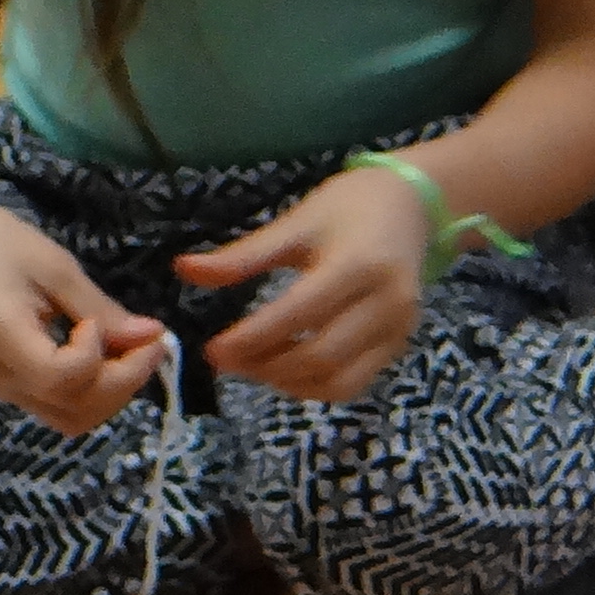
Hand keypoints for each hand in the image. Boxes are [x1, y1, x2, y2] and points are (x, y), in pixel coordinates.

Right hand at [0, 204, 166, 434]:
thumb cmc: (0, 242)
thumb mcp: (57, 267)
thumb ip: (104, 310)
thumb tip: (152, 336)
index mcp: (0, 337)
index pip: (60, 378)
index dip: (97, 356)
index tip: (101, 321)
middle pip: (71, 410)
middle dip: (121, 383)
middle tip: (149, 344)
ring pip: (67, 418)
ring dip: (108, 394)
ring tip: (130, 354)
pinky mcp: (3, 386)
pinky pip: (55, 406)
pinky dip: (88, 392)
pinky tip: (103, 359)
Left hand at [175, 163, 432, 403]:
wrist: (411, 207)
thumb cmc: (347, 208)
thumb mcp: (294, 224)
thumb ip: (242, 255)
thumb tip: (182, 270)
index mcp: (358, 264)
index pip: (299, 314)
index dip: (252, 338)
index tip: (212, 348)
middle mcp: (385, 303)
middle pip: (320, 355)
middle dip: (266, 365)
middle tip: (224, 360)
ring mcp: (397, 329)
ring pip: (338, 380)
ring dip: (288, 382)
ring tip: (251, 366)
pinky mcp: (398, 346)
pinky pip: (353, 383)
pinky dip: (314, 387)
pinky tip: (284, 371)